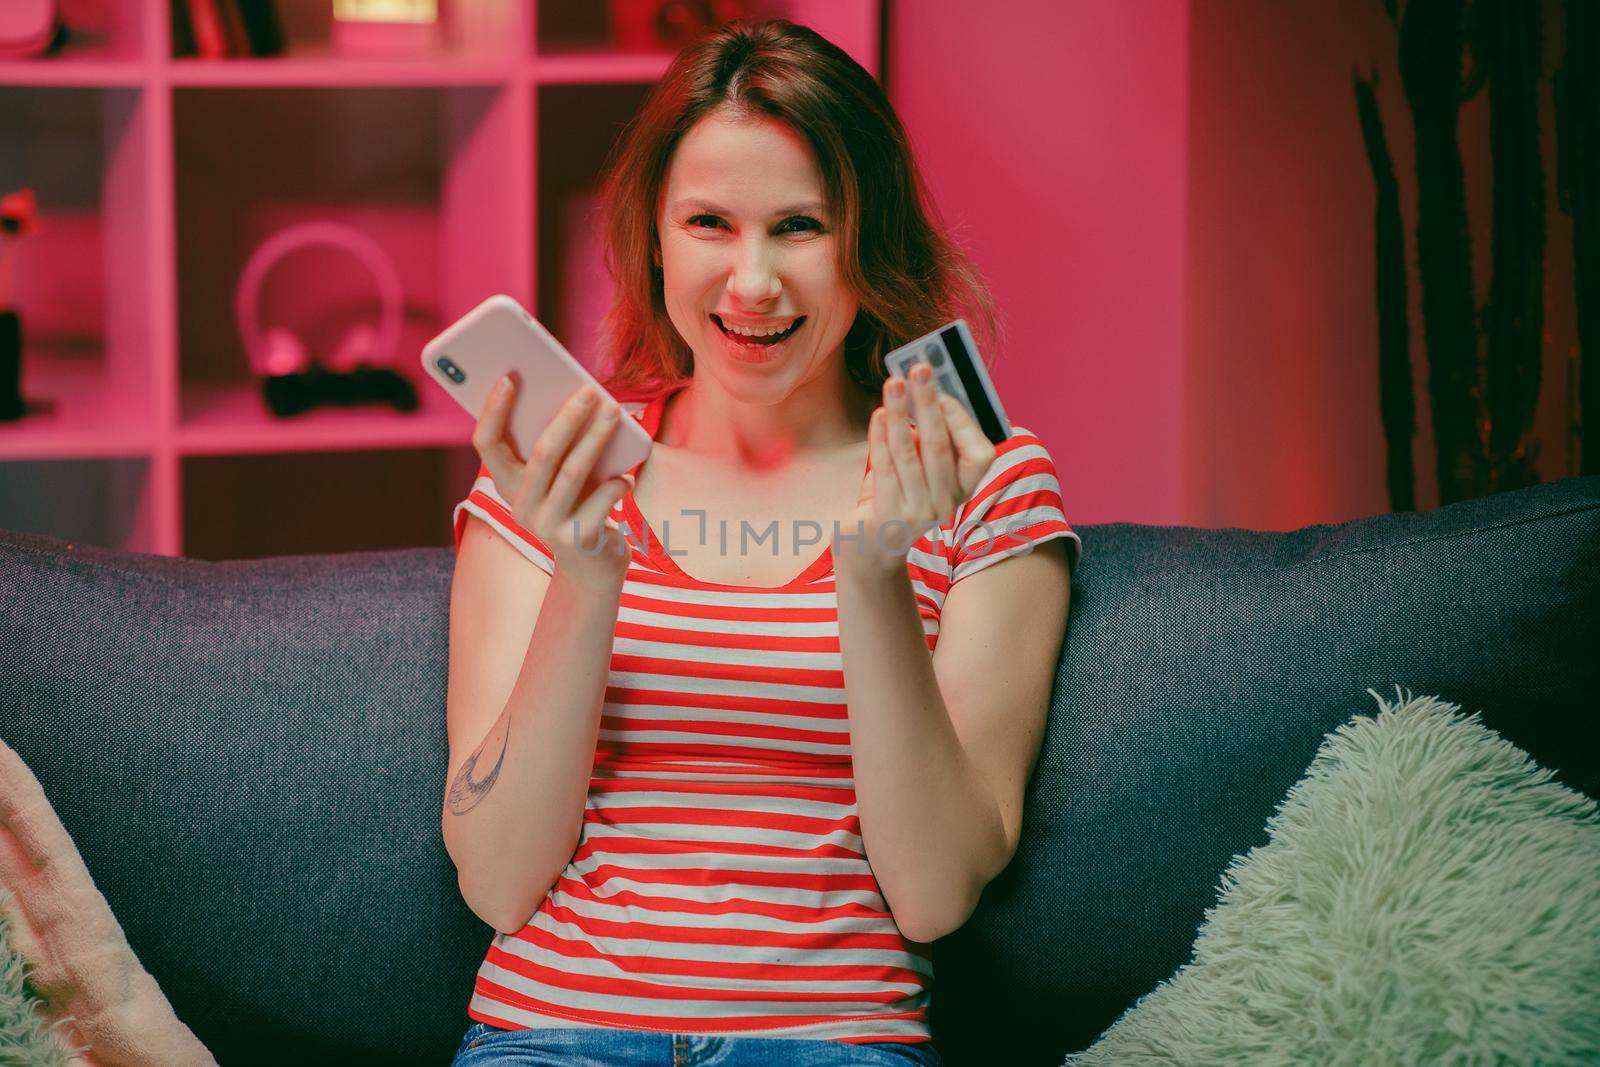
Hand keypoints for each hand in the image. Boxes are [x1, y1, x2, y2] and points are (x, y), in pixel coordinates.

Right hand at [471, 376, 634, 590]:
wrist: (592, 569)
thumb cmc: (577, 508)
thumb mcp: (559, 480)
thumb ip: (559, 450)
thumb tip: (578, 400)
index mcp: (508, 485)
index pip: (486, 444)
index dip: (493, 411)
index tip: (509, 378)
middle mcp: (521, 505)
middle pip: (541, 453)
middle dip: (567, 418)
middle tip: (590, 390)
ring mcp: (547, 525)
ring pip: (573, 472)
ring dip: (597, 438)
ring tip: (616, 413)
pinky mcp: (577, 539)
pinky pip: (601, 501)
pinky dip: (617, 484)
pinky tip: (627, 477)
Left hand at [833, 362, 996, 575]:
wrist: (869, 550)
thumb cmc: (897, 497)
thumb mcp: (920, 469)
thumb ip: (927, 439)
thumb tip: (925, 389)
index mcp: (963, 490)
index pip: (979, 454)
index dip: (962, 422)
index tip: (944, 392)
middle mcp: (946, 504)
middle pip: (941, 446)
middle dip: (929, 403)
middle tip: (921, 368)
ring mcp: (918, 514)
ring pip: (909, 453)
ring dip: (901, 412)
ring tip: (894, 382)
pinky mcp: (888, 519)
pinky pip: (885, 468)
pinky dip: (880, 436)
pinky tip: (879, 413)